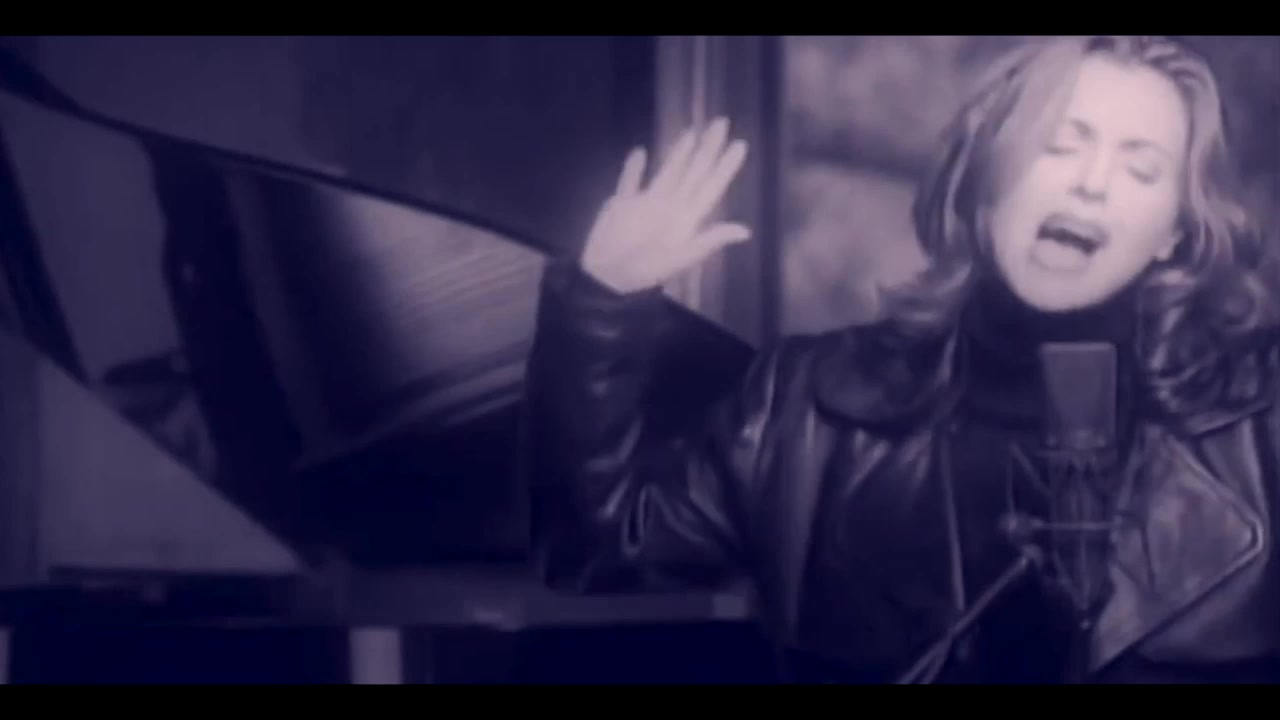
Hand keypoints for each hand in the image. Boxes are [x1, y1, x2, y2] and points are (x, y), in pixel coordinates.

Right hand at [581, 117, 750, 293]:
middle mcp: (670, 206)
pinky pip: (630, 181)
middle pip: (694, 172)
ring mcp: (646, 204)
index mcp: (686, 219)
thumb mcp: (680, 259)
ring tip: (691, 132)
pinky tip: (639, 152)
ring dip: (679, 152)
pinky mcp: (621, 204)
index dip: (726, 166)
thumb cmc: (644, 272)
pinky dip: (634, 168)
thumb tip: (746, 231)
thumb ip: (709, 241)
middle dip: (708, 148)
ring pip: (667, 171)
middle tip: (721, 122)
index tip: (740, 144)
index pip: (711, 186)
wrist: (606, 279)